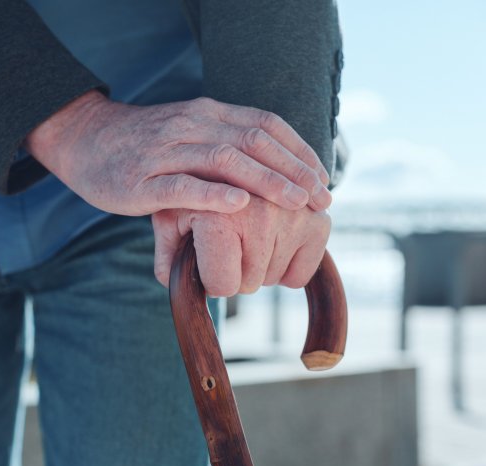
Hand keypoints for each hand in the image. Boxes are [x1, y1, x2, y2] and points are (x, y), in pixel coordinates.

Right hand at [25, 90, 330, 215]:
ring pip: (225, 160)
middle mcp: (192, 125)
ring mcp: (166, 152)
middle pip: (253, 141)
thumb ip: (222, 144)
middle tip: (321, 196)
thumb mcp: (187, 134)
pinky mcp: (142, 180)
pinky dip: (213, 193)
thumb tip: (267, 171)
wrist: (85, 140)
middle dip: (294, 169)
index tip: (323, 176)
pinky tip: (239, 204)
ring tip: (295, 202)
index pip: (265, 124)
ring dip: (266, 181)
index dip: (299, 150)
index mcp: (207, 114)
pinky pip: (182, 184)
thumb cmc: (141, 146)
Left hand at [152, 197, 330, 296]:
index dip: (211, 280)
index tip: (206, 259)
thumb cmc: (194, 196)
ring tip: (248, 234)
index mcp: (218, 216)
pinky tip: (273, 242)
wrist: (233, 160)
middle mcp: (259, 212)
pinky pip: (302, 273)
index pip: (223, 285)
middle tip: (228, 240)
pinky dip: (289, 267)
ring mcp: (293, 214)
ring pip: (274, 279)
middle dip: (235, 272)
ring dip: (260, 267)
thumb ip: (167, 256)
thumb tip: (169, 281)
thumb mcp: (169, 222)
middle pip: (248, 284)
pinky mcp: (318, 218)